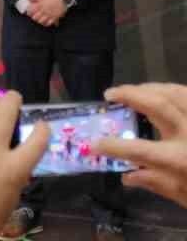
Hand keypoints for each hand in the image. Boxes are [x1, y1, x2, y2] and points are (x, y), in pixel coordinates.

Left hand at [28, 0, 65, 26]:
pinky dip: (46, 23)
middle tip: (34, 16)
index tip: (29, 12)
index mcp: (40, 4)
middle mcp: (44, 11)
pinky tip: (45, 22)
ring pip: (41, 22)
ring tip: (39, 19)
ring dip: (39, 21)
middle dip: (33, 17)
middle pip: (35, 18)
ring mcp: (49, 15)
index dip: (28, 12)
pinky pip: (48, 23)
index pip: (31, 11)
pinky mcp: (55, 18)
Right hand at [94, 83, 186, 207]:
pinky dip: (175, 90)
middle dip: (129, 95)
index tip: (94, 144)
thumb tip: (129, 176)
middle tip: (110, 94)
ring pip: (177, 92)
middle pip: (157, 105)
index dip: (112, 146)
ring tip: (135, 90)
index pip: (138, 149)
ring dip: (151, 87)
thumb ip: (158, 184)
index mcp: (182, 159)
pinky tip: (165, 93)